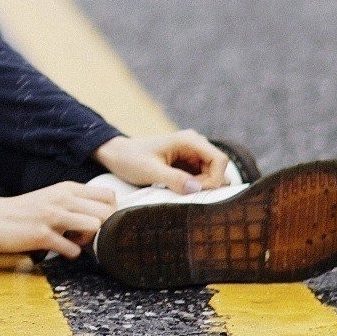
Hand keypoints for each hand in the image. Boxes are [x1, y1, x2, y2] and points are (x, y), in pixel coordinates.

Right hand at [0, 173, 114, 259]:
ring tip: (74, 242)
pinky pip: (72, 249)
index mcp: (67, 189)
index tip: (99, 223)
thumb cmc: (21, 211)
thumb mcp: (50, 197)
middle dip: (104, 228)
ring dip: (89, 240)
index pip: (109, 195)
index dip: (110, 212)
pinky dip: (69, 253)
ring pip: (95, 226)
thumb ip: (73, 203)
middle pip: (107, 211)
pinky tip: (58, 249)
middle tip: (88, 236)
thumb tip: (97, 217)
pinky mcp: (42, 235)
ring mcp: (52, 216)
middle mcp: (63, 199)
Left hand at [94, 129, 229, 192]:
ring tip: (179, 192)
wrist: (116, 156)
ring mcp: (192, 154)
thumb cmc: (130, 159)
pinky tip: (178, 191)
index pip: (220, 160)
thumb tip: (197, 188)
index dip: (214, 179)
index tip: (195, 191)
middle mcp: (194, 144)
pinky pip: (200, 178)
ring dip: (200, 187)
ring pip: (211, 175)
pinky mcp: (187, 164)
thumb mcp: (150, 171)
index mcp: (189, 140)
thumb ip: (174, 179)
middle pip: (218, 169)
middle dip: (207, 185)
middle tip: (185, 194)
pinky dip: (194, 187)